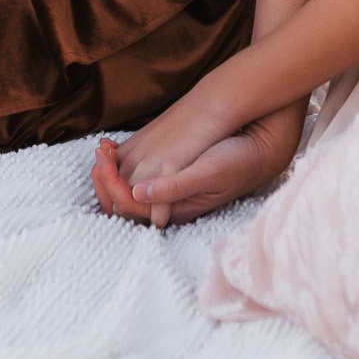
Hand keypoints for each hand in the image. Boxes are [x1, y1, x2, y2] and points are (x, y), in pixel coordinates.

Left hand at [90, 100, 305, 228]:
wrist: (260, 153)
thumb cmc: (237, 162)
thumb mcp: (208, 173)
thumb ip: (175, 186)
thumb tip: (138, 192)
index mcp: (175, 210)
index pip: (129, 206)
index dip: (110, 184)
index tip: (101, 160)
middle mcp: (169, 206)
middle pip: (123, 204)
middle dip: (104, 181)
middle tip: (97, 153)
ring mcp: (170, 194)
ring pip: (128, 193)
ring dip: (110, 173)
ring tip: (102, 149)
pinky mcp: (173, 180)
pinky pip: (138, 180)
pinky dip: (121, 166)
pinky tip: (115, 149)